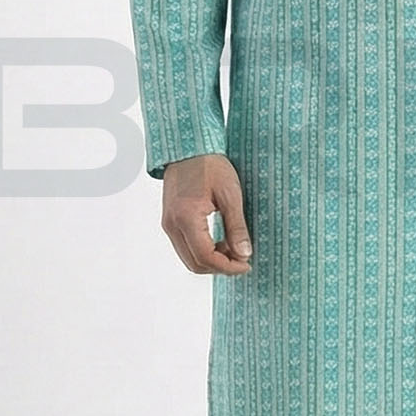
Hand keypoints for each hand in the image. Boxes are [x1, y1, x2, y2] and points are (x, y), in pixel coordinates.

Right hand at [160, 154, 253, 274]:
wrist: (188, 148)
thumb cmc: (209, 165)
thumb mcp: (230, 194)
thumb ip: (236, 227)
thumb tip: (244, 253)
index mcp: (186, 217)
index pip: (206, 257)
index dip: (227, 267)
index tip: (246, 264)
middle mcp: (172, 224)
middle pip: (195, 263)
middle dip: (220, 267)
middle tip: (242, 259)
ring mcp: (169, 224)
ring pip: (189, 258)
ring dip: (212, 260)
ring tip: (233, 249)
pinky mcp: (170, 221)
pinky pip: (185, 247)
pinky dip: (203, 251)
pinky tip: (220, 242)